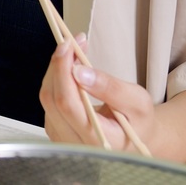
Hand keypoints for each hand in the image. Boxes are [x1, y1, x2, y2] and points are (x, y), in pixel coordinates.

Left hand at [40, 34, 155, 152]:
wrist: (133, 138)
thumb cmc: (139, 121)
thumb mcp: (138, 102)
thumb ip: (112, 88)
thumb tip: (79, 72)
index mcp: (98, 140)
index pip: (67, 104)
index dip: (63, 71)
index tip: (68, 45)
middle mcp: (75, 143)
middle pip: (52, 98)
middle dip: (59, 64)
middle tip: (72, 42)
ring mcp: (61, 138)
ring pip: (47, 97)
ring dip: (57, 68)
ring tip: (74, 51)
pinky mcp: (55, 129)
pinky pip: (48, 99)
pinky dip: (56, 78)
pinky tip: (70, 68)